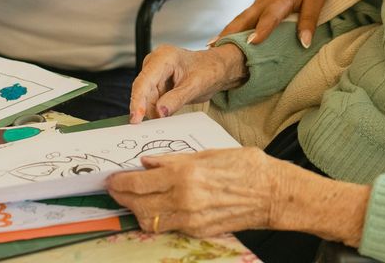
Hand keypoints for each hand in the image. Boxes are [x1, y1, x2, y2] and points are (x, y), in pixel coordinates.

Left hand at [106, 147, 283, 237]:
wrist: (273, 193)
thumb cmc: (246, 166)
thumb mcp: (207, 153)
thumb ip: (173, 160)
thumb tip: (148, 163)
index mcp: (185, 173)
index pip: (139, 182)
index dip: (120, 182)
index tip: (111, 180)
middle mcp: (184, 198)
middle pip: (139, 204)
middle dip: (122, 197)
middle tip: (115, 190)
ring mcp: (190, 218)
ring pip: (149, 220)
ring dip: (137, 210)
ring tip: (133, 200)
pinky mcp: (198, 231)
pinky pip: (168, 226)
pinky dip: (157, 217)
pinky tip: (157, 207)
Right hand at [129, 44, 245, 122]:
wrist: (216, 68)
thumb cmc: (208, 70)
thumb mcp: (195, 86)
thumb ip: (176, 99)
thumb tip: (159, 112)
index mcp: (164, 57)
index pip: (144, 81)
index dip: (138, 101)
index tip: (136, 119)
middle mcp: (154, 63)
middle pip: (143, 92)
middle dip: (148, 109)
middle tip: (157, 125)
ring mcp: (153, 73)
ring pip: (146, 99)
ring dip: (154, 110)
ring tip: (170, 113)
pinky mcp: (155, 83)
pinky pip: (151, 100)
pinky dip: (158, 109)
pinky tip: (168, 112)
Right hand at [216, 0, 325, 47]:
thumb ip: (310, 19)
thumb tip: (304, 43)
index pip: (271, 15)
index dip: (262, 29)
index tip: (252, 42)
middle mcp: (264, 2)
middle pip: (245, 18)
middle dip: (230, 33)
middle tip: (216, 49)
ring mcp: (256, 5)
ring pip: (239, 20)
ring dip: (225, 33)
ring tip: (211, 49)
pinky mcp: (254, 8)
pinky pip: (241, 21)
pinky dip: (231, 32)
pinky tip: (221, 44)